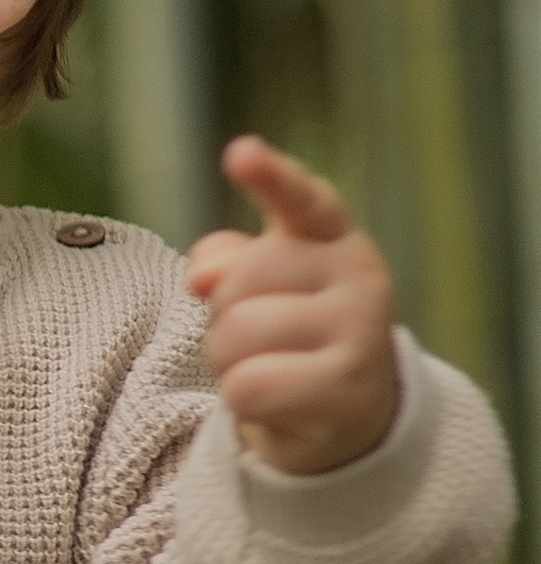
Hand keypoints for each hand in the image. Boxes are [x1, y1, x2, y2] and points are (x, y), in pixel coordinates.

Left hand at [183, 134, 399, 476]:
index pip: (301, 200)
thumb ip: (227, 260)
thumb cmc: (290, 329)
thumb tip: (201, 274)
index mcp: (332, 233)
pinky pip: (247, 386)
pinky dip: (240, 399)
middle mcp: (360, 272)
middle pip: (239, 280)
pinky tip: (275, 400)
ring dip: (227, 360)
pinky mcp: (349, 388)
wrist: (346, 409)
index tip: (241, 154)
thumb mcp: (259, 283)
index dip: (272, 178)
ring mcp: (362, 330)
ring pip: (237, 335)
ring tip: (264, 366)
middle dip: (222, 313)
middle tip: (254, 336)